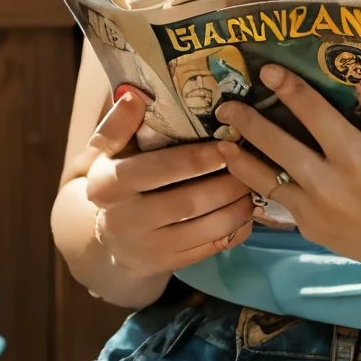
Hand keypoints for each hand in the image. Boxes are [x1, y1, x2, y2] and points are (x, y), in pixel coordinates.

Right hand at [81, 88, 254, 282]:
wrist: (110, 238)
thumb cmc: (116, 180)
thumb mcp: (106, 152)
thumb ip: (118, 125)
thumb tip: (136, 96)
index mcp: (109, 185)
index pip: (160, 169)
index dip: (198, 158)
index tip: (227, 144)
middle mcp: (126, 220)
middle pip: (189, 201)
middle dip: (227, 183)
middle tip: (251, 163)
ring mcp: (149, 247)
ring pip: (206, 228)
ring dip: (238, 207)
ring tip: (254, 185)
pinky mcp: (169, 264)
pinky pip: (211, 248)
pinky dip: (236, 230)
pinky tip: (249, 213)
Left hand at [214, 64, 360, 276]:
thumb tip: (360, 82)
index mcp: (355, 156)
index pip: (314, 114)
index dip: (289, 90)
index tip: (267, 72)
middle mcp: (328, 182)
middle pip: (278, 144)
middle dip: (248, 122)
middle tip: (224, 105)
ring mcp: (314, 209)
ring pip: (266, 179)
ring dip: (240, 158)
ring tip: (219, 143)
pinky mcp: (308, 228)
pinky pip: (277, 202)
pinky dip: (258, 186)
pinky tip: (243, 173)